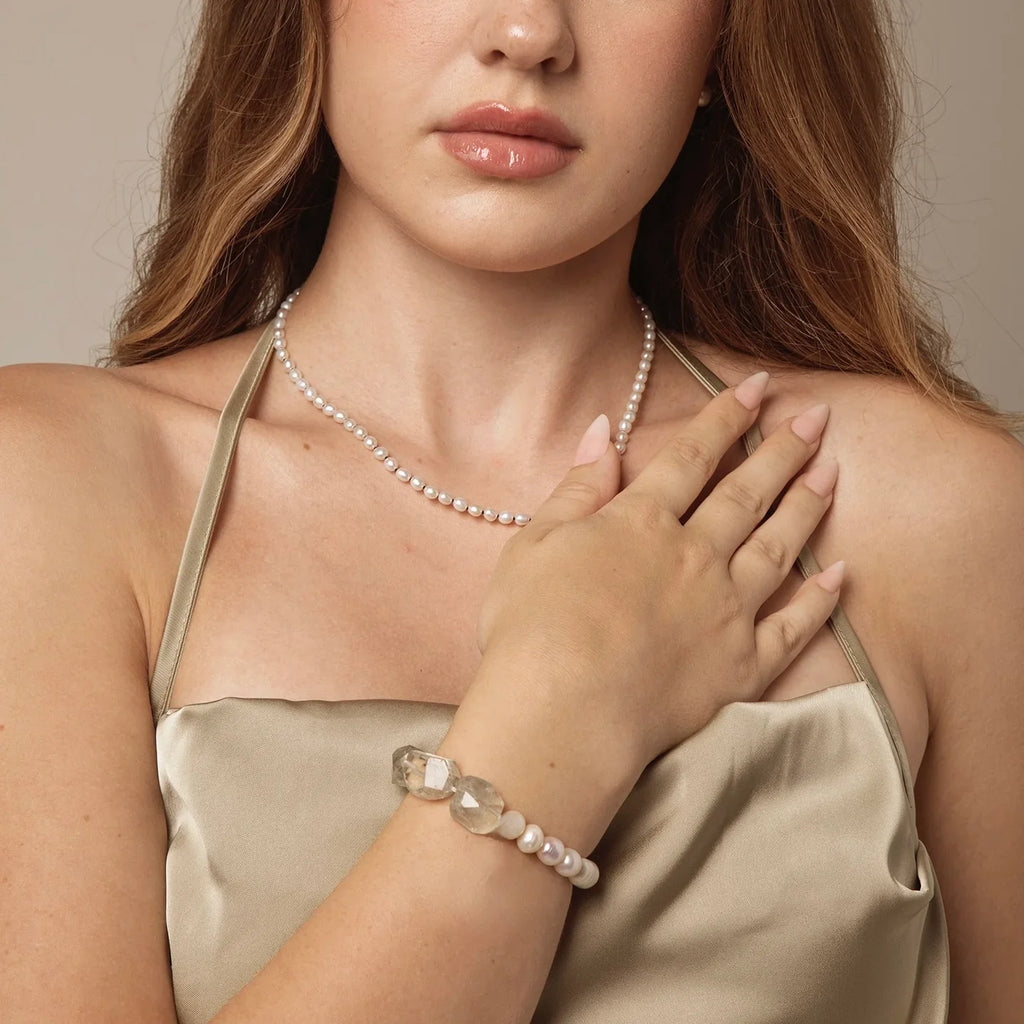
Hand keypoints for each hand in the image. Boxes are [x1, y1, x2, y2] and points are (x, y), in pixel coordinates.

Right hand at [472, 372, 841, 772]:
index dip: (727, 415)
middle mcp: (695, 557)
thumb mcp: (535, 541)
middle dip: (783, 450)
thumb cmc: (531, 626)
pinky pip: (793, 628)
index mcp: (643, 523)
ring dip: (807, 506)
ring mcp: (725, 612)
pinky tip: (841, 575)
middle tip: (817, 417)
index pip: (694, 455)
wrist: (560, 713)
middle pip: (747, 493)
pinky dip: (821, 601)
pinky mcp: (740, 667)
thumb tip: (603, 430)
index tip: (758, 385)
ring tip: (833, 473)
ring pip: (778, 547)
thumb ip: (578, 486)